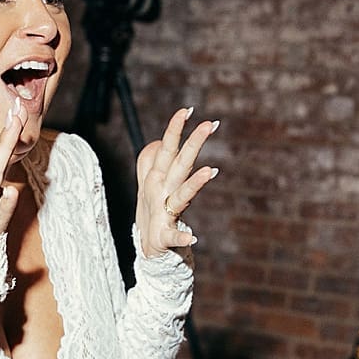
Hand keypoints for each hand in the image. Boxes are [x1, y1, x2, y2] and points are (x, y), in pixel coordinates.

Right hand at [136, 108, 217, 260]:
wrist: (149, 249)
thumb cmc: (154, 212)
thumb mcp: (153, 185)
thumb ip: (152, 161)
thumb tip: (159, 142)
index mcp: (159, 178)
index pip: (168, 149)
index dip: (176, 129)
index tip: (188, 109)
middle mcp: (160, 192)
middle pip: (179, 164)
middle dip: (193, 144)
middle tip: (209, 125)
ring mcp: (162, 213)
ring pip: (180, 196)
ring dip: (193, 184)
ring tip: (209, 172)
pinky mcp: (164, 237)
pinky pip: (173, 236)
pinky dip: (181, 237)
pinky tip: (193, 237)